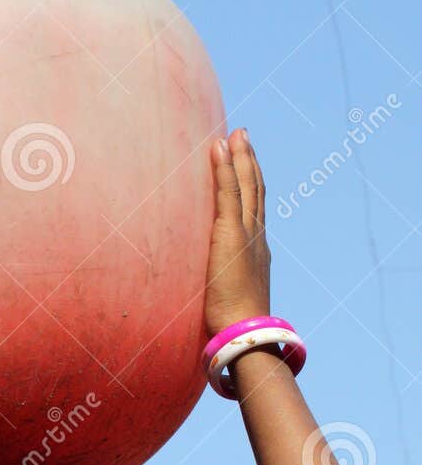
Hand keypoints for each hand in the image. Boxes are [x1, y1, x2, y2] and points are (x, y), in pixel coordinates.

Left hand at [204, 128, 270, 339]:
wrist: (244, 332)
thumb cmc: (232, 324)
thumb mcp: (227, 297)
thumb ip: (220, 286)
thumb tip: (207, 291)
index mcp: (256, 250)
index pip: (254, 208)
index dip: (251, 183)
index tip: (246, 161)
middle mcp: (256, 237)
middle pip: (254, 189)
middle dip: (249, 160)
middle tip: (243, 134)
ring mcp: (246, 233)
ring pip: (245, 185)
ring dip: (240, 155)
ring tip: (235, 132)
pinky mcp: (231, 233)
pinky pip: (228, 192)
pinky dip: (225, 167)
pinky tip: (220, 147)